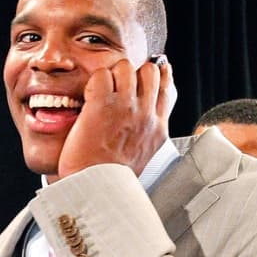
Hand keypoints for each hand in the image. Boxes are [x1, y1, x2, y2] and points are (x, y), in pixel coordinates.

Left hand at [57, 56, 175, 178]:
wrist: (94, 189)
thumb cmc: (112, 178)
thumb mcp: (144, 155)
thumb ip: (148, 133)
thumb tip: (146, 121)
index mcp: (158, 128)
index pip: (167, 88)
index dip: (159, 75)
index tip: (152, 72)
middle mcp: (146, 115)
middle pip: (150, 70)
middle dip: (134, 72)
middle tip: (118, 85)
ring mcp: (125, 108)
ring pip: (126, 67)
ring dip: (112, 74)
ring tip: (101, 91)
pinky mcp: (101, 105)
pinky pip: (101, 75)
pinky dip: (93, 81)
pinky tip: (89, 96)